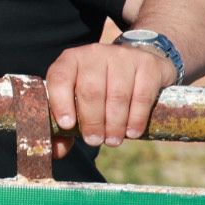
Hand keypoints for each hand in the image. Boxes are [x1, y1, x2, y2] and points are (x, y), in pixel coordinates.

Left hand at [46, 43, 175, 155]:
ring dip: (114, 123)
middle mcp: (94, 53)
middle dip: (92, 121)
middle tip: (94, 141)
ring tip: (113, 140)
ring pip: (116, 94)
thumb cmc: (101, 88)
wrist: (139, 64)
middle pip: (90, 90)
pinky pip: (141, 95)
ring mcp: (122, 56)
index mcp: (70, 60)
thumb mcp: (79, 98)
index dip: (61, 102)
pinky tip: (132, 132)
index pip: (60, 78)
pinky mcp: (147, 64)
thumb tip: (57, 151)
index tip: (67, 125)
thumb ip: (66, 124)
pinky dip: (136, 118)